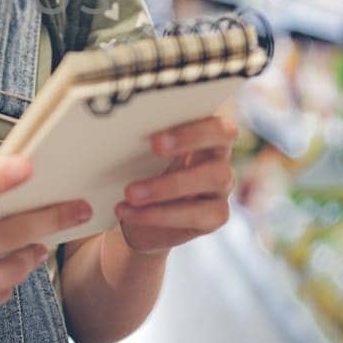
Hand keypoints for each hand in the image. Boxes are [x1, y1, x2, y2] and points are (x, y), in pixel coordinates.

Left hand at [112, 116, 237, 255]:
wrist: (137, 223)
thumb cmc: (138, 176)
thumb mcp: (137, 156)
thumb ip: (140, 139)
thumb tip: (116, 127)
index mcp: (201, 133)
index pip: (215, 120)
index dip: (194, 125)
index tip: (157, 137)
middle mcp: (218, 155)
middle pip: (225, 137)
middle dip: (189, 139)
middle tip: (154, 146)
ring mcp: (222, 187)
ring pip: (216, 178)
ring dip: (168, 186)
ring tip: (130, 193)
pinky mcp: (216, 216)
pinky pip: (197, 215)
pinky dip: (158, 214)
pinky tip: (128, 212)